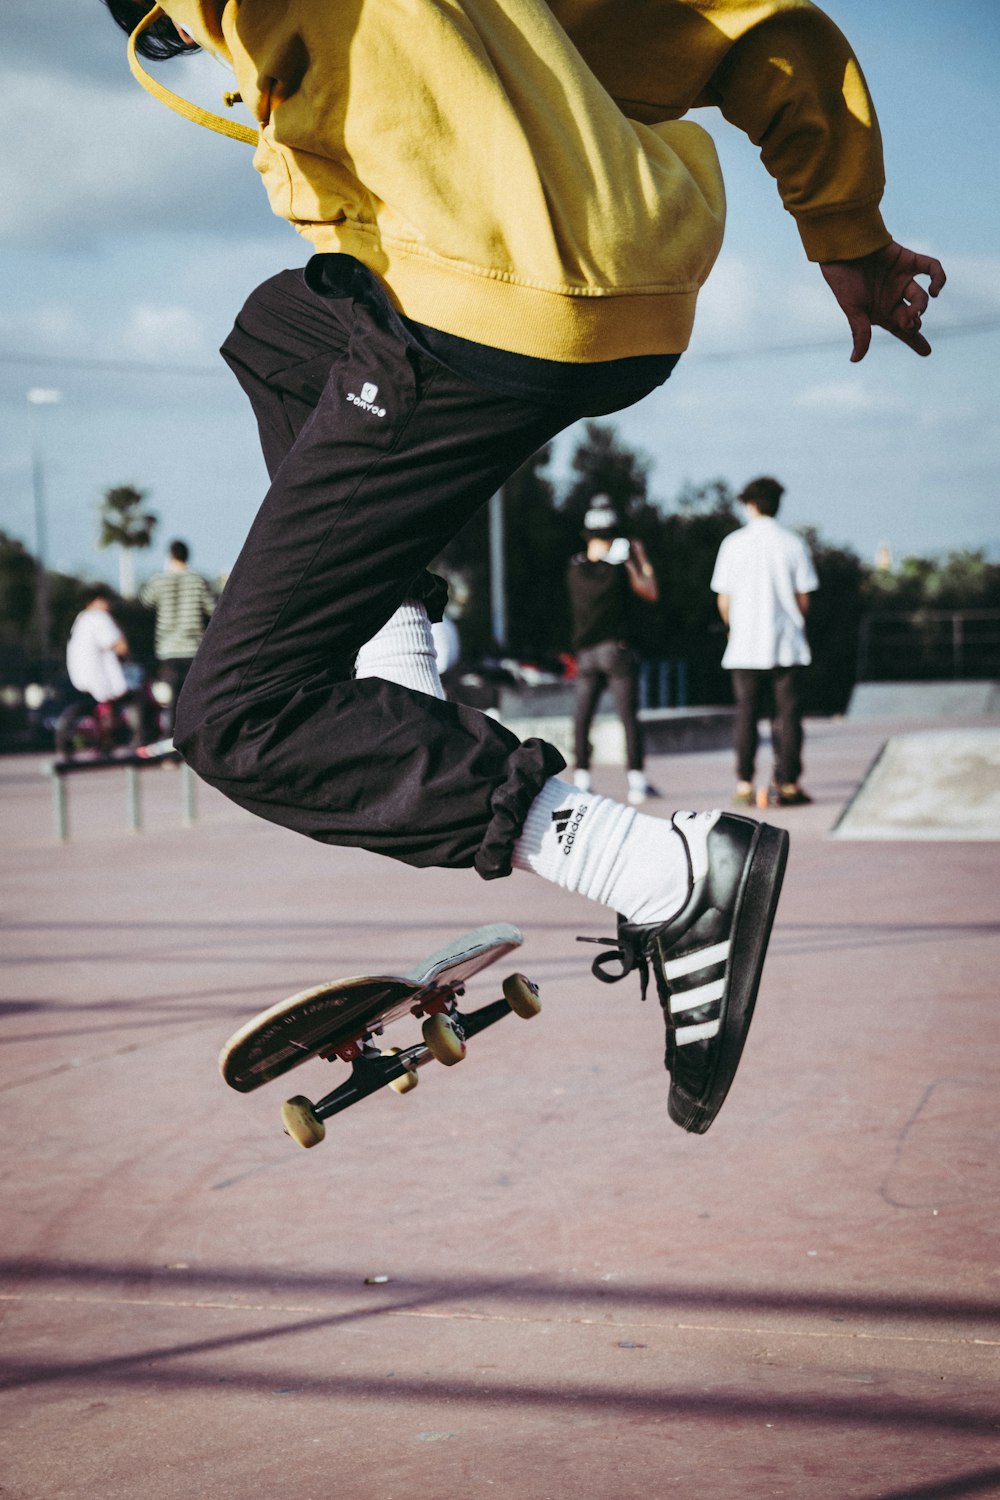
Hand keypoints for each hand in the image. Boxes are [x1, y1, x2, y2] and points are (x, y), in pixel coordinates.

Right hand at [820, 241, 945, 360]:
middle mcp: (893, 297)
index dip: (915, 341)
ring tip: (914, 311)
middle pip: (914, 317)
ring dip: (920, 306)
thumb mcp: (852, 309)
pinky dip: (938, 278)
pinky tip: (935, 289)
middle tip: (908, 324)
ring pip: (922, 298)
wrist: (843, 247)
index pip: (902, 330)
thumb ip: (860, 332)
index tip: (926, 351)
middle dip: (914, 324)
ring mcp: (902, 279)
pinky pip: (932, 268)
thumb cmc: (843, 279)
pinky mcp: (908, 260)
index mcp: (881, 312)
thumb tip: (856, 359)